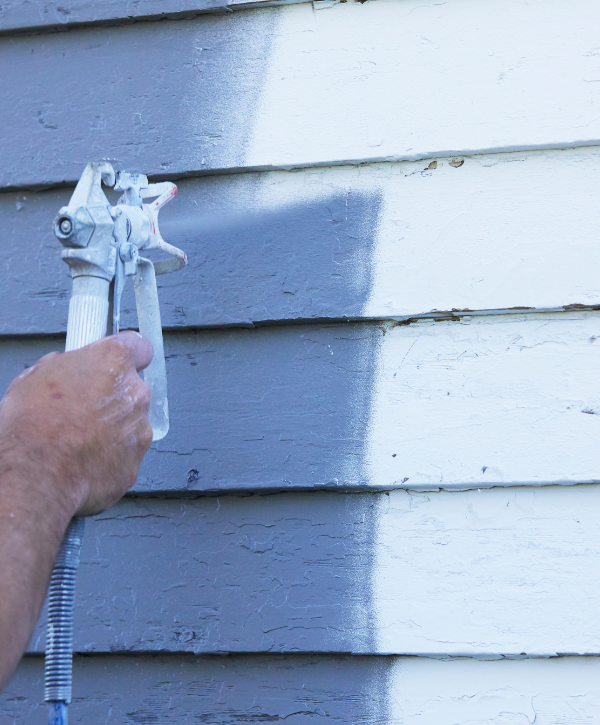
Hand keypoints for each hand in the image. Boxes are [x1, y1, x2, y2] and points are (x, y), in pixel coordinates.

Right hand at [0, 331, 152, 515]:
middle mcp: (135, 393)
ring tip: (77, 441)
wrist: (34, 474)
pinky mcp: (135, 463)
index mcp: (114, 362)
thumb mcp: (36, 376)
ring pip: (131, 425)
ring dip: (112, 430)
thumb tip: (67, 369)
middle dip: (113, 398)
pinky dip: (109, 459)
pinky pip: (125, 456)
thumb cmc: (31, 424)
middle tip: (82, 410)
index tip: (121, 362)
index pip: (139, 347)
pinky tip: (82, 462)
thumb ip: (66, 367)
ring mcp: (139, 431)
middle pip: (133, 390)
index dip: (128, 356)